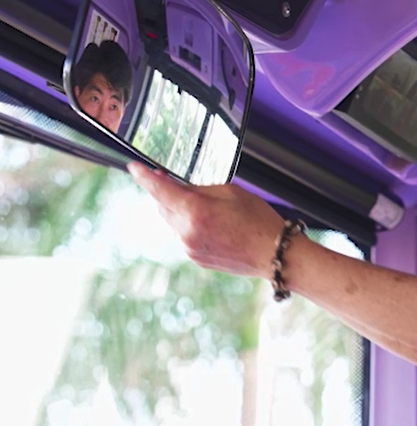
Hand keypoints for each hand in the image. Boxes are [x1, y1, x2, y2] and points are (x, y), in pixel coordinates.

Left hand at [128, 161, 284, 278]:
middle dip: (167, 193)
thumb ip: (199, 190)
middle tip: (179, 183)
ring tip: (210, 209)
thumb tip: (179, 189)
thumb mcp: (230, 192)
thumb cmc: (258, 220)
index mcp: (195, 211)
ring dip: (180, 210)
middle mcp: (186, 232)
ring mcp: (189, 247)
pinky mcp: (195, 258)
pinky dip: (190, 226)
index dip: (144, 176)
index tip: (134, 167)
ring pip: (173, 221)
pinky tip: (214, 224)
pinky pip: (184, 235)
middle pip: (163, 206)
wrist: (273, 254)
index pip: (159, 190)